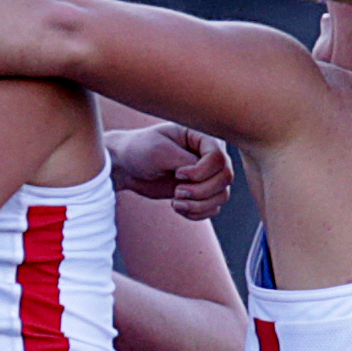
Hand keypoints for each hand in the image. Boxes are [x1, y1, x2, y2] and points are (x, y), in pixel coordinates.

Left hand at [107, 123, 232, 219]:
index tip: (177, 174)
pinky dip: (197, 213)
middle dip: (201, 191)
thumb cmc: (140, 149)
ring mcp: (207, 175)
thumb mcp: (160, 151)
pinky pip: (213, 208)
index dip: (201, 172)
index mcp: (202, 137)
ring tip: (175, 202)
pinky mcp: (200, 191)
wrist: (126, 165)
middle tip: (177, 192)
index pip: (219, 158)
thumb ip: (185, 160)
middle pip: (225, 178)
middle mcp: (209, 155)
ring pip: (222, 196)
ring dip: (199, 205)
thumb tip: (205, 177)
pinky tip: (177, 207)